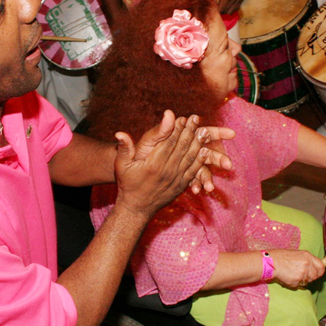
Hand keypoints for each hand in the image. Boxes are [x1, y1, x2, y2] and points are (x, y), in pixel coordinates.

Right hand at [117, 111, 234, 212]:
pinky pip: (193, 171)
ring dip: (198, 143)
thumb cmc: (128, 184)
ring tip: (204, 130)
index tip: (182, 117)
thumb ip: (124, 148)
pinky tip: (206, 150)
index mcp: (153, 164)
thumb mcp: (121, 165)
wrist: (136, 208)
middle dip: (190, 131)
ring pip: (190, 158)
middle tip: (196, 117)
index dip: (177, 129)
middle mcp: (167, 171)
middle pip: (182, 147)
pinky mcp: (181, 185)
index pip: (168, 143)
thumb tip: (119, 132)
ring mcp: (176, 179)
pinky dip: (201, 160)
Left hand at [210, 0, 243, 14]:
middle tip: (219, 5)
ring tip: (224, 4)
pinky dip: (231, 7)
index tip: (216, 8)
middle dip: (222, 10)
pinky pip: (235, 9)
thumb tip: (214, 10)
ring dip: (227, 9)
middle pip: (226, 12)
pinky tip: (229, 2)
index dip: (218, 10)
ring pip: (231, 12)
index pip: (222, 10)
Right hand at [269, 249, 323, 288]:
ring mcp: (302, 272)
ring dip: (301, 280)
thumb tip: (312, 267)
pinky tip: (287, 277)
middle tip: (300, 275)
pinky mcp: (297, 280)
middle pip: (315, 276)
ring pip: (307, 281)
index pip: (321, 266)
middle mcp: (307, 264)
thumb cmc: (281, 257)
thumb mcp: (296, 254)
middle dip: (309, 277)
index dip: (320, 271)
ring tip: (292, 274)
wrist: (271, 262)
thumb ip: (306, 260)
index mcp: (307, 256)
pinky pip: (298, 285)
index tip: (317, 273)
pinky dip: (293, 283)